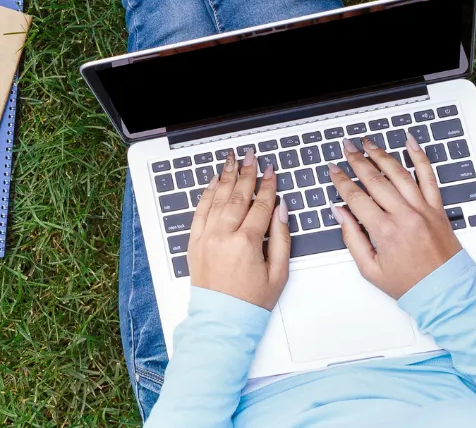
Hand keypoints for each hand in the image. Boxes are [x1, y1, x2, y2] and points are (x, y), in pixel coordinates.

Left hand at [187, 155, 291, 309]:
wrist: (222, 319)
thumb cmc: (252, 301)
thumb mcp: (278, 273)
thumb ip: (281, 238)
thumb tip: (281, 209)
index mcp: (246, 243)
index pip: (260, 206)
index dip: (268, 186)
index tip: (271, 171)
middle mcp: (223, 236)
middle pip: (237, 196)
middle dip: (246, 173)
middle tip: (250, 156)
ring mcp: (206, 237)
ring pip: (216, 199)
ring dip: (226, 177)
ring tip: (232, 160)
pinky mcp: (194, 242)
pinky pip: (199, 210)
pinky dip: (207, 193)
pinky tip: (213, 181)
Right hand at [326, 135, 463, 298]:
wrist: (446, 292)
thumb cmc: (410, 284)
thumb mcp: (371, 270)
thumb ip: (351, 239)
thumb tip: (340, 213)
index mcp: (385, 231)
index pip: (356, 197)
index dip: (341, 180)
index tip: (333, 169)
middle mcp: (404, 215)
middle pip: (375, 179)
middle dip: (357, 160)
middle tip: (347, 147)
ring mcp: (423, 209)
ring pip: (399, 173)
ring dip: (381, 154)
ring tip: (368, 143)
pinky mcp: (437, 208)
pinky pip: (429, 176)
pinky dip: (420, 157)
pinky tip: (410, 143)